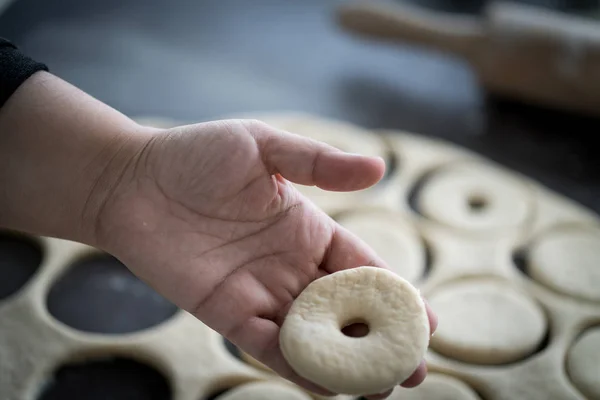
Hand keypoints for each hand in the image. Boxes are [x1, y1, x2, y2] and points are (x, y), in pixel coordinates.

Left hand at [94, 119, 437, 398]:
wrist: (132, 182)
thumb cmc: (197, 155)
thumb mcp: (264, 147)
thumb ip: (318, 163)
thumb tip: (379, 168)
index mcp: (307, 229)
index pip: (363, 268)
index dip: (396, 295)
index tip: (429, 323)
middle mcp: (290, 266)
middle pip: (346, 311)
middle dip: (381, 340)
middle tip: (414, 370)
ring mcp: (261, 292)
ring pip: (314, 336)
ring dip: (346, 363)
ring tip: (381, 388)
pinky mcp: (228, 313)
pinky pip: (270, 346)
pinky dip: (298, 368)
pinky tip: (328, 388)